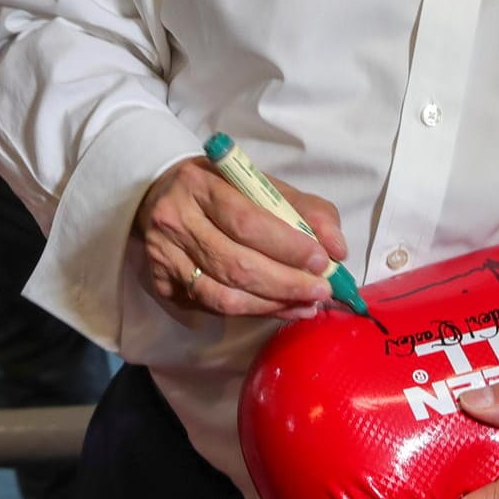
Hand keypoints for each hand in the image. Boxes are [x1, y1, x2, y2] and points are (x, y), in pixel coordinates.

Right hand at [133, 157, 347, 318]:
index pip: (246, 221)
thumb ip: (306, 211)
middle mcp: (176, 221)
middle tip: (321, 291)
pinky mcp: (161, 284)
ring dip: (271, 306)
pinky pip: (212, 308)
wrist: (163, 195)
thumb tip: (337, 250)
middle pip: (235, 264)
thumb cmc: (223, 189)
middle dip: (286, 283)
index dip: (287, 246)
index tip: (321, 260)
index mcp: (201, 185)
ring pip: (222, 296)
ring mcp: (164, 256)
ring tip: (306, 305)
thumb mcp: (263, 185)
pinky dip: (252, 313)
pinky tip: (279, 310)